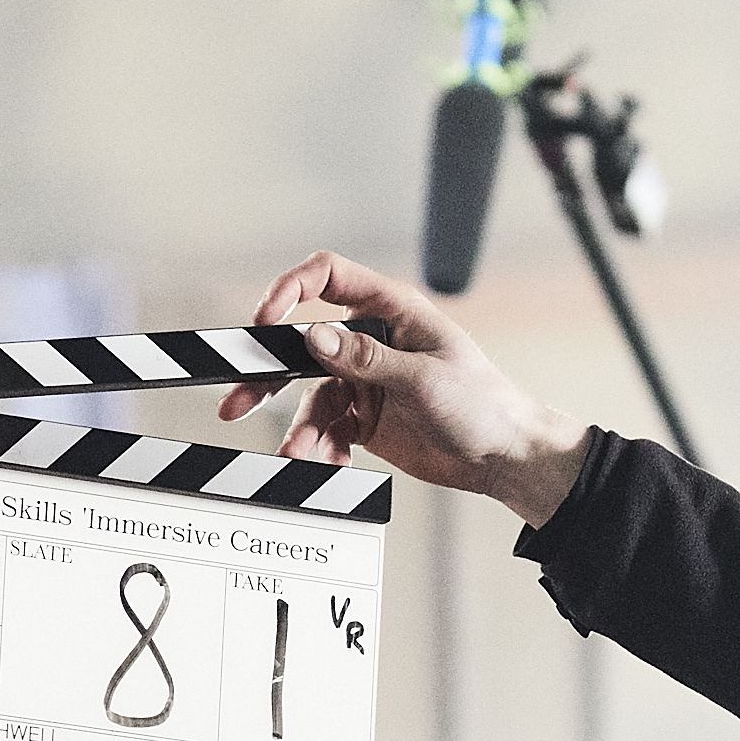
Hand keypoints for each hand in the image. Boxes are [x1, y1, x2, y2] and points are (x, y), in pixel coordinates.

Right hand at [218, 255, 589, 524]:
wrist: (503, 458)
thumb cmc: (484, 405)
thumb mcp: (424, 379)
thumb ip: (365, 360)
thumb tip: (315, 337)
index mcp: (392, 311)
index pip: (329, 277)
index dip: (291, 289)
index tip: (266, 319)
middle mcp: (372, 340)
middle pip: (302, 344)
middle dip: (267, 373)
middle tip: (236, 397)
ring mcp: (365, 380)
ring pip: (310, 397)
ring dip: (299, 427)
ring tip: (296, 454)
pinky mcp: (363, 418)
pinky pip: (325, 429)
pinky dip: (319, 447)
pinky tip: (327, 463)